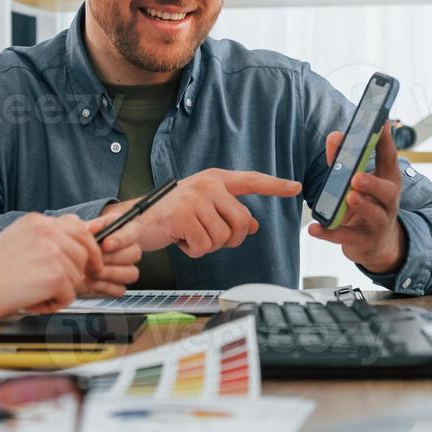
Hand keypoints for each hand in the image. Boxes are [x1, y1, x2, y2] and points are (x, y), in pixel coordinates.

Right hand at [0, 214, 110, 318]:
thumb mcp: (16, 240)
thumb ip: (44, 238)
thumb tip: (70, 243)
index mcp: (37, 221)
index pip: (77, 226)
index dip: (88, 245)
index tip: (91, 259)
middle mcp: (48, 231)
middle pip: (85, 251)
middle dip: (84, 269)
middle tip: (75, 282)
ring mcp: (54, 252)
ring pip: (77, 276)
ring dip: (60, 290)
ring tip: (33, 293)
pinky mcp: (56, 275)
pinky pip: (69, 296)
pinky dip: (52, 305)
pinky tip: (32, 301)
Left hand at [79, 215, 142, 297]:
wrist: (85, 253)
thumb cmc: (94, 236)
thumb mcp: (95, 225)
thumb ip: (94, 225)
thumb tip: (92, 228)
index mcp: (128, 230)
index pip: (131, 233)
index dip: (119, 240)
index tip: (105, 245)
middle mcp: (131, 250)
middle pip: (135, 254)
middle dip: (111, 258)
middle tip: (93, 258)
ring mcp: (128, 269)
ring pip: (131, 273)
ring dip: (109, 273)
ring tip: (90, 271)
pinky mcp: (120, 285)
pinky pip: (121, 290)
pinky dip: (105, 287)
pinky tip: (91, 281)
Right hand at [101, 169, 302, 258]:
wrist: (136, 220)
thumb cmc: (171, 215)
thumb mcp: (203, 211)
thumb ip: (228, 214)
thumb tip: (253, 224)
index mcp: (215, 180)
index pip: (251, 181)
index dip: (274, 186)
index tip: (295, 187)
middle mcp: (208, 185)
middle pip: (241, 222)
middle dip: (229, 239)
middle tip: (207, 239)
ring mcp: (195, 198)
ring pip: (222, 237)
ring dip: (206, 246)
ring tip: (188, 236)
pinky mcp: (183, 216)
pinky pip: (203, 245)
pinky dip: (192, 251)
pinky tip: (179, 241)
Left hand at [307, 123, 408, 272]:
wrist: (378, 244)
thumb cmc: (367, 204)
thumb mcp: (358, 181)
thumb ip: (344, 159)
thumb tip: (334, 135)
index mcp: (388, 181)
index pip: (389, 159)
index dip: (386, 141)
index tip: (381, 122)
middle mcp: (387, 202)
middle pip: (387, 192)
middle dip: (373, 184)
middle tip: (357, 177)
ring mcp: (377, 223)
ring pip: (373, 215)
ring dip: (362, 206)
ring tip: (350, 197)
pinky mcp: (363, 241)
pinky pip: (346, 237)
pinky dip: (330, 233)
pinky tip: (315, 228)